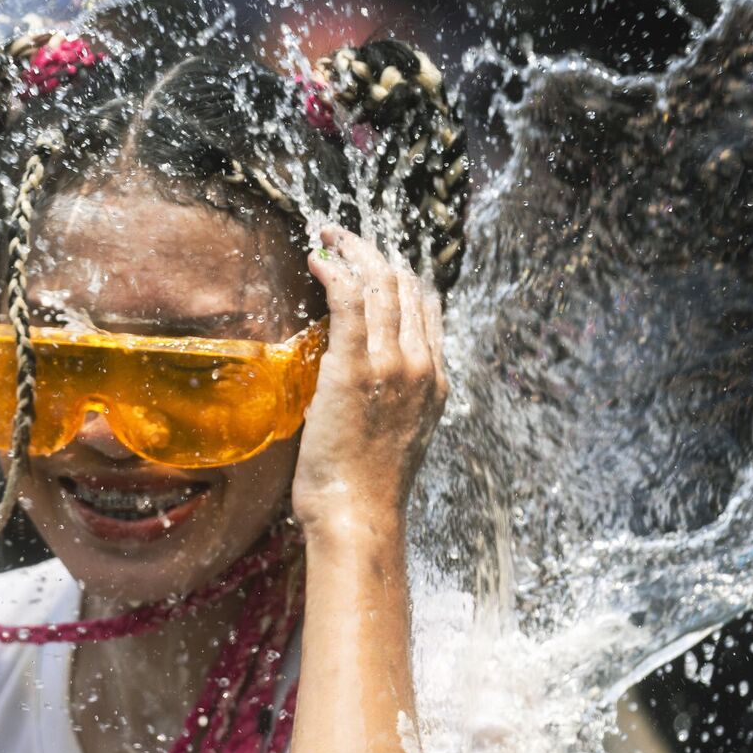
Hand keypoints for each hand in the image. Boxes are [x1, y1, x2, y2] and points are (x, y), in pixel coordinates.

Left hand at [292, 227, 446, 537]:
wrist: (359, 515)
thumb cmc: (365, 488)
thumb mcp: (394, 437)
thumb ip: (390, 401)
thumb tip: (364, 384)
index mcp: (435, 382)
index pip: (426, 309)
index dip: (400, 277)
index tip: (373, 263)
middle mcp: (422, 366)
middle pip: (406, 288)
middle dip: (374, 254)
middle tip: (343, 238)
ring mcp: (393, 365)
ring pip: (381, 286)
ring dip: (353, 252)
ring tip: (328, 237)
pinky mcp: (357, 368)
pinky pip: (351, 302)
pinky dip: (335, 272)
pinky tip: (317, 259)